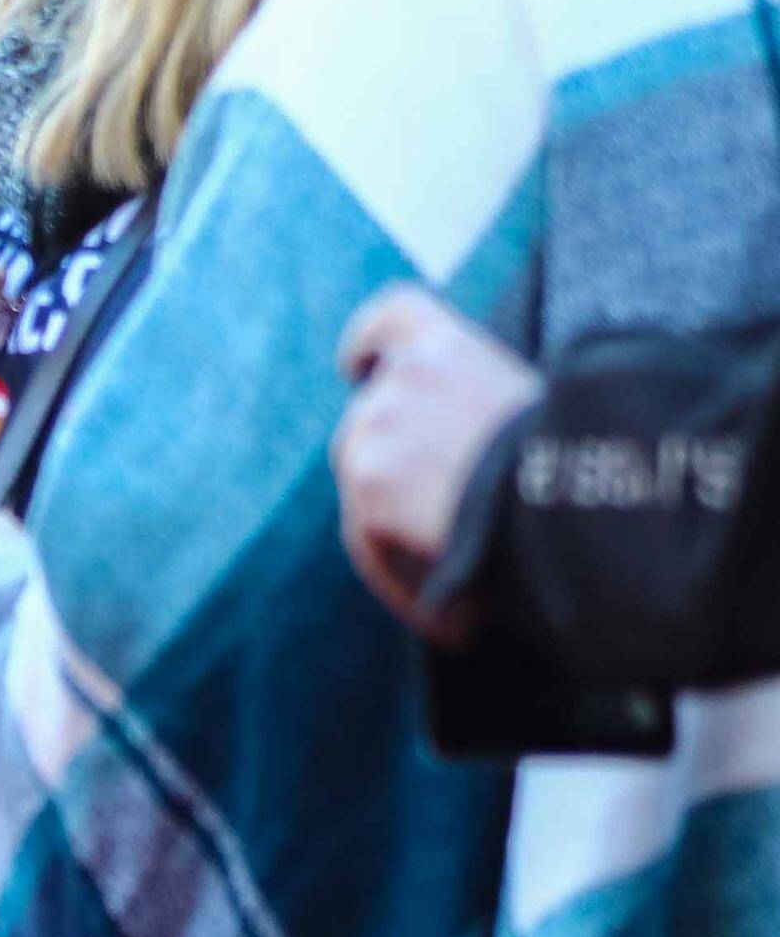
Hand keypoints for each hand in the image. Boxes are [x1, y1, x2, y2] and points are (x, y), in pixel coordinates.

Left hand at [333, 285, 540, 638]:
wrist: (569, 494)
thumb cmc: (580, 457)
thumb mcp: (537, 404)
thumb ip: (477, 403)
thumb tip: (454, 444)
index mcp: (447, 344)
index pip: (390, 318)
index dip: (367, 342)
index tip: (356, 365)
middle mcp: (400, 378)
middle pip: (367, 422)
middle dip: (395, 468)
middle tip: (446, 518)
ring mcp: (374, 430)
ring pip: (365, 485)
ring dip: (398, 529)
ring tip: (457, 577)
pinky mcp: (366, 486)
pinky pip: (367, 542)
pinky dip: (402, 577)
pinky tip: (451, 618)